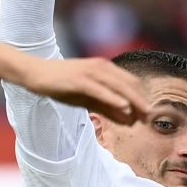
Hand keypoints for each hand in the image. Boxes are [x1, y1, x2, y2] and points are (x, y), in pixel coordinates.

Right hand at [16, 55, 146, 122]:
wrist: (36, 74)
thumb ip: (106, 107)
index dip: (141, 97)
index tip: (149, 113)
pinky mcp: (80, 79)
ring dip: (133, 100)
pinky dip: (114, 98)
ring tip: (143, 114)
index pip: (130, 82)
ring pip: (118, 86)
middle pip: (128, 84)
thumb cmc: (61, 86)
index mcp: (104, 68)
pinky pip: (101, 90)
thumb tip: (127, 119)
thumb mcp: (86, 99)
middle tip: (151, 117)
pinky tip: (125, 107)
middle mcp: (100, 67)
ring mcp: (90, 72)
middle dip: (141, 101)